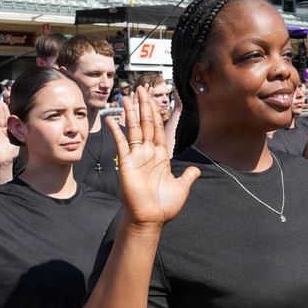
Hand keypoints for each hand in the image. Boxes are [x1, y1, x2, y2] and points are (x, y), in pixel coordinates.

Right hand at [0, 102, 18, 167]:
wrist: (6, 160)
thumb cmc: (12, 150)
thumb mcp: (18, 139)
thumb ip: (20, 131)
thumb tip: (27, 122)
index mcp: (7, 129)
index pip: (6, 118)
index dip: (6, 111)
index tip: (5, 103)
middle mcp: (0, 130)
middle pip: (0, 118)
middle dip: (0, 110)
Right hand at [110, 93, 198, 226]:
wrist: (150, 219)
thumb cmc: (164, 206)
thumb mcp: (182, 188)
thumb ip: (188, 176)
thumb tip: (196, 170)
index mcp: (161, 157)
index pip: (159, 129)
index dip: (158, 114)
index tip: (156, 99)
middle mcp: (148, 154)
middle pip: (146, 123)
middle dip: (144, 105)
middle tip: (141, 88)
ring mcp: (136, 157)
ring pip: (133, 128)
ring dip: (130, 112)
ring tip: (127, 96)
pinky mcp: (126, 163)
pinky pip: (120, 143)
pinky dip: (116, 130)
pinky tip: (112, 118)